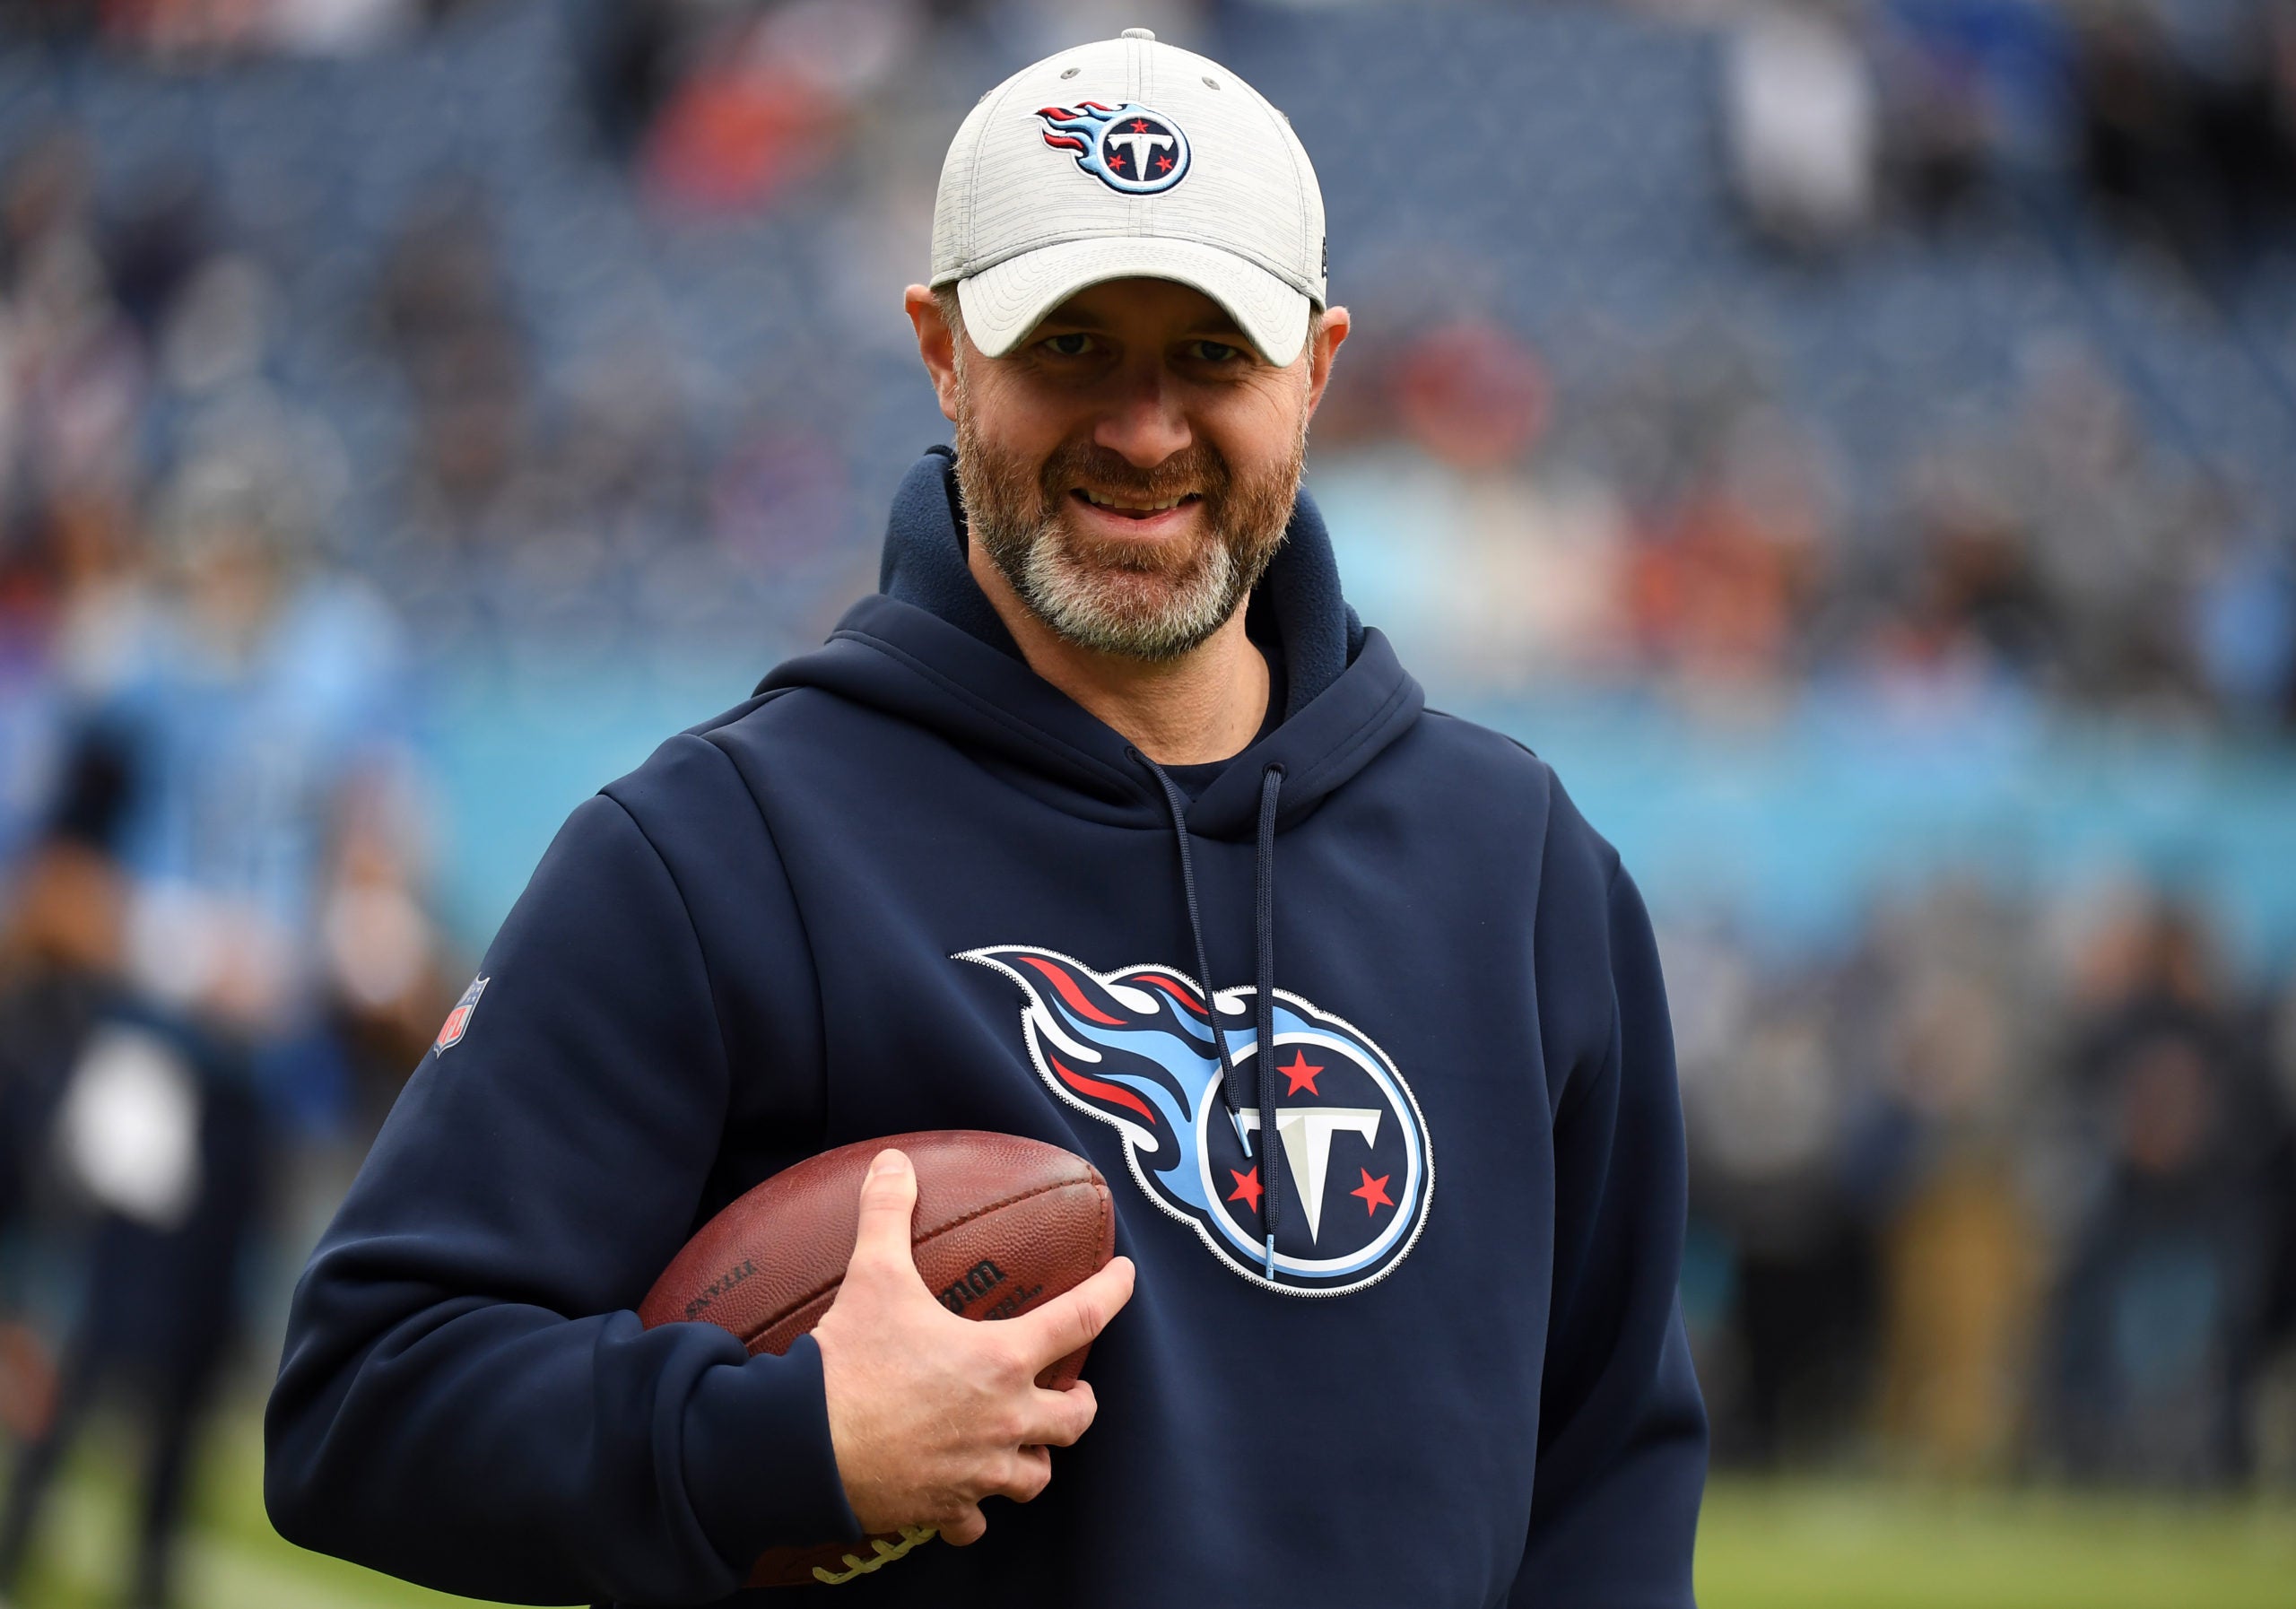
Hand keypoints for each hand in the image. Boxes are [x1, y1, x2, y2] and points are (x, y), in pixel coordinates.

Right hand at [812, 1148, 1134, 1546]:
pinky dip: (975, 1512)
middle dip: (1080, 1404)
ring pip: (1034, 1477)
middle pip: (1075, 1419)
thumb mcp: (873, 1275)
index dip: (1112, 1293)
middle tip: (1071, 1390)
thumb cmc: (849, 1360)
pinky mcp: (943, 1508)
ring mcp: (977, 1471)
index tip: (1127, 1278)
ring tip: (1026, 1445)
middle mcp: (1005, 1420)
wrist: (802, 1448)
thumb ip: (888, 1213)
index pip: (1082, 1319)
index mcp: (1003, 1360)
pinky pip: (975, 1522)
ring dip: (1036, 1460)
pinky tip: (966, 1501)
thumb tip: (894, 1163)